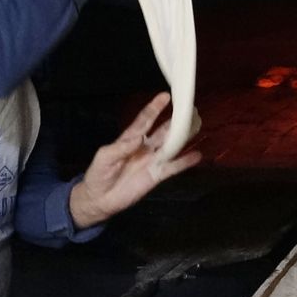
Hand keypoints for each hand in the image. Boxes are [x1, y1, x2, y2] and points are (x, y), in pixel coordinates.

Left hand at [68, 92, 201, 227]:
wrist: (100, 199)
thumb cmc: (99, 174)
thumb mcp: (104, 157)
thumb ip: (121, 148)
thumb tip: (139, 138)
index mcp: (130, 139)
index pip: (144, 120)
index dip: (154, 108)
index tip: (165, 96)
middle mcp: (144, 147)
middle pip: (163, 131)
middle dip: (175, 120)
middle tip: (189, 110)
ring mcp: (151, 161)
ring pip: (171, 146)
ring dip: (183, 137)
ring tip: (196, 127)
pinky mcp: (156, 175)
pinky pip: (172, 167)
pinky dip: (185, 162)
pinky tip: (197, 155)